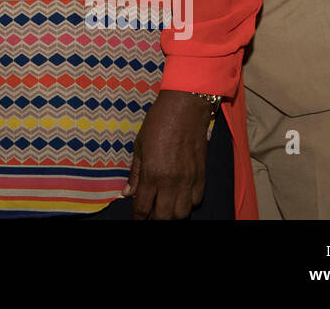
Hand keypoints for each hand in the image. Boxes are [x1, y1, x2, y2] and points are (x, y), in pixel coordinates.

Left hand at [123, 89, 212, 218]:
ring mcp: (189, 181)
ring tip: (163, 207)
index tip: (135, 220)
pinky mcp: (201, 176)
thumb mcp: (139, 146)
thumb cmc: (159, 123)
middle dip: (153, 218)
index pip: (144, 207)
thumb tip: (127, 193)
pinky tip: (179, 197)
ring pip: (182, 214)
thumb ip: (135, 173)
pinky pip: (196, 201)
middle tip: (148, 214)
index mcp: (153, 174)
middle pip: (163, 217)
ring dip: (171, 214)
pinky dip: (187, 204)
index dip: (138, 218)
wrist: (185, 109)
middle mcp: (172, 182)